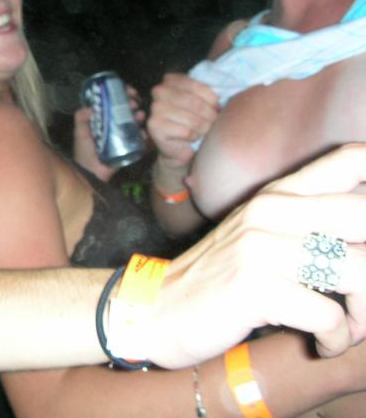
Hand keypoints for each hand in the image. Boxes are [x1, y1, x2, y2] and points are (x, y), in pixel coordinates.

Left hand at [73, 85, 145, 181]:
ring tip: (139, 114)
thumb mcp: (80, 133)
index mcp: (102, 118)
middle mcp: (113, 123)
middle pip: (125, 108)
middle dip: (132, 102)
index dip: (121, 93)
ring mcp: (122, 134)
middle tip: (134, 102)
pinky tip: (142, 132)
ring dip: (139, 114)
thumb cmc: (84, 152)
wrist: (92, 172)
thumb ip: (81, 119)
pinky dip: (143, 133)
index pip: (113, 100)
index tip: (127, 90)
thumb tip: (89, 107)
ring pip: (134, 120)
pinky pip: (139, 137)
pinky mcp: (129, 146)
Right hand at [148, 73, 218, 169]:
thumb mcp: (200, 101)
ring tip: (202, 130)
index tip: (215, 107)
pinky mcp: (155, 126)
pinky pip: (186, 131)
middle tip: (212, 122)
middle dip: (209, 115)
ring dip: (203, 127)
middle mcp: (159, 91)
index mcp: (170, 80)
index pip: (196, 86)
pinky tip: (191, 137)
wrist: (178, 146)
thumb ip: (207, 95)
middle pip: (194, 103)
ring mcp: (155, 108)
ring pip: (192, 119)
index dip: (211, 98)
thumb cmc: (192, 121)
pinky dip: (194, 136)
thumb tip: (219, 101)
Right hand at [148, 144, 365, 368]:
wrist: (156, 308)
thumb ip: (309, 224)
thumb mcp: (260, 237)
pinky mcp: (256, 287)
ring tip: (351, 325)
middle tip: (362, 292)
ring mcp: (261, 246)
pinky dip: (337, 339)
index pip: (352, 160)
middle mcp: (272, 210)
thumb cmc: (219, 279)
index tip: (365, 233)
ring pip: (361, 272)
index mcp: (279, 193)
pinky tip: (322, 342)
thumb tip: (364, 235)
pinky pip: (331, 316)